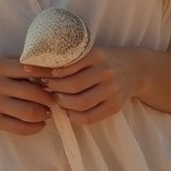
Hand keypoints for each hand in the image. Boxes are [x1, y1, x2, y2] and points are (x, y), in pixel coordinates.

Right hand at [0, 57, 56, 135]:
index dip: (50, 76)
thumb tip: (52, 71)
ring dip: (45, 113)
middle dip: (50, 98)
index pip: (32, 70)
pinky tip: (40, 123)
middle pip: (34, 94)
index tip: (60, 80)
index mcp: (0, 66)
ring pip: (29, 112)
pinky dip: (35, 127)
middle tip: (56, 99)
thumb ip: (21, 65)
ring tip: (48, 111)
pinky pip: (19, 128)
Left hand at [24, 48, 139, 125]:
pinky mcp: (115, 106)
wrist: (134, 69)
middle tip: (45, 88)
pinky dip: (74, 117)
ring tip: (56, 99)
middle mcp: (106, 72)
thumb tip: (36, 67)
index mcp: (97, 55)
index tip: (37, 75)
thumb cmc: (104, 61)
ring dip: (63, 103)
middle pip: (73, 86)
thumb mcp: (90, 53)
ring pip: (80, 103)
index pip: (68, 66)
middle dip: (54, 89)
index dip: (49, 73)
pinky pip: (89, 117)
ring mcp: (112, 90)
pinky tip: (68, 110)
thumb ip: (70, 59)